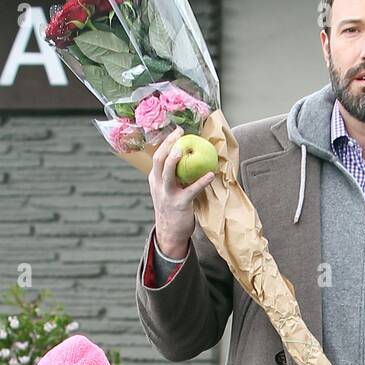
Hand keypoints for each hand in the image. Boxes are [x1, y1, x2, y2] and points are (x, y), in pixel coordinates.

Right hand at [147, 125, 215, 256]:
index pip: (157, 156)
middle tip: (180, 132)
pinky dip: (201, 182)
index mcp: (155, 179)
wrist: (169, 233)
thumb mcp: (166, 190)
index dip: (166, 142)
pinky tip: (210, 174)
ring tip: (184, 148)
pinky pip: (191, 190)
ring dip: (175, 159)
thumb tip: (186, 159)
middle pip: (159, 159)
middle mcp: (158, 185)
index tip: (176, 131)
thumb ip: (172, 176)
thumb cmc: (172, 209)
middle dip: (168, 143)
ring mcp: (167, 194)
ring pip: (168, 172)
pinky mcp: (180, 204)